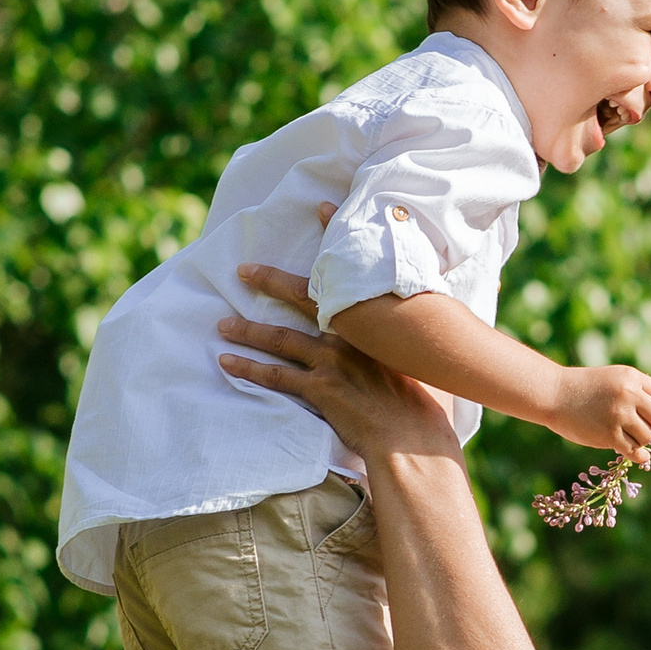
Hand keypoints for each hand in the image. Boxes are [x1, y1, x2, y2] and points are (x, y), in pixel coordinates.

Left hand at [222, 263, 462, 461]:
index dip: (332, 244)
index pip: (348, 275)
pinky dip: (249, 368)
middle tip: (244, 271)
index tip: (320, 211)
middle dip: (271, 282)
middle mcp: (351, 336)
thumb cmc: (426, 405)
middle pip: (304, 299)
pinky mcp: (320, 389)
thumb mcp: (427, 361)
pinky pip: (275, 376)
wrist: (415, 438)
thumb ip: (413, 343)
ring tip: (224, 325)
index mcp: (376, 323)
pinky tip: (228, 361)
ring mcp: (332, 361)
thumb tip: (424, 332)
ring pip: (280, 339)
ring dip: (248, 331)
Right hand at [550, 361, 650, 463]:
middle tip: (647, 434)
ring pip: (648, 435)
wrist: (553, 394)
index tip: (647, 418)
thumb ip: (634, 392)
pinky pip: (635, 450)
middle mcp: (629, 394)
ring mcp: (619, 414)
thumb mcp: (612, 379)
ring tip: (631, 440)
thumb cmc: (582, 389)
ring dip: (643, 441)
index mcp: (631, 377)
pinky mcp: (609, 434)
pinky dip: (639, 456)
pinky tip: (637, 455)